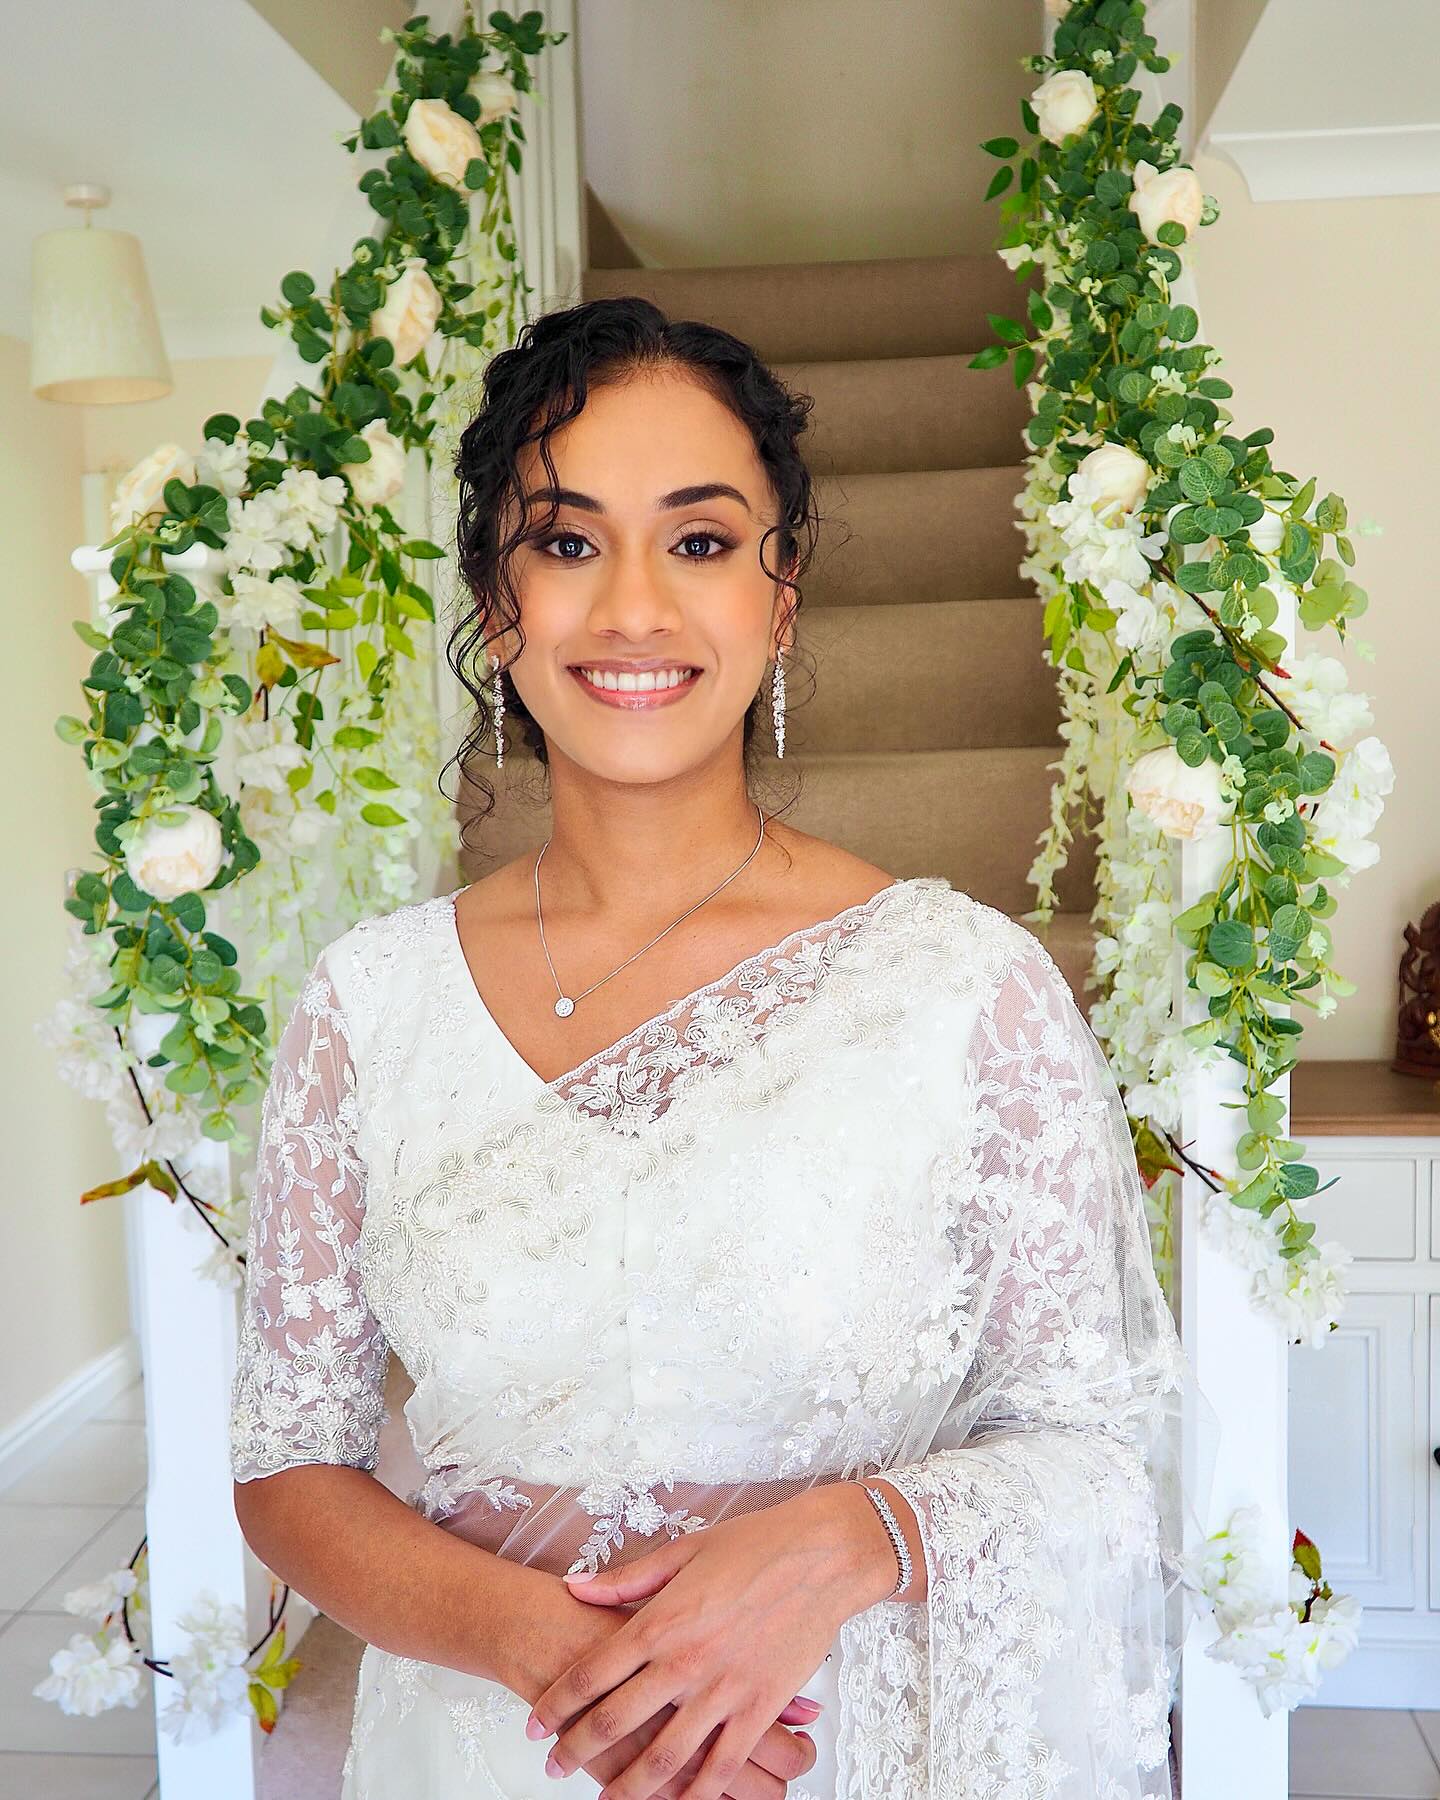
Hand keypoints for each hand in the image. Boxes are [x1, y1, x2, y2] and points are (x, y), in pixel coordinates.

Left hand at [527, 1486, 899, 1799]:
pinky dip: (695, 1794)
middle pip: (617, 1721)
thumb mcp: (683, 1551)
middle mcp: (685, 1662)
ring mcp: (724, 1691)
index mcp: (661, 1621)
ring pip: (664, 1757)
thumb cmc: (755, 1545)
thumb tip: (574, 1587)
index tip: (537, 1725)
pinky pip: (722, 1766)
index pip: (593, 1673)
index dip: (558, 1704)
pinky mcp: (760, 1709)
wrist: (822, 1555)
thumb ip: (626, 1579)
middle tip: (554, 1765)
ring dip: (628, 1787)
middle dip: (578, 1749)